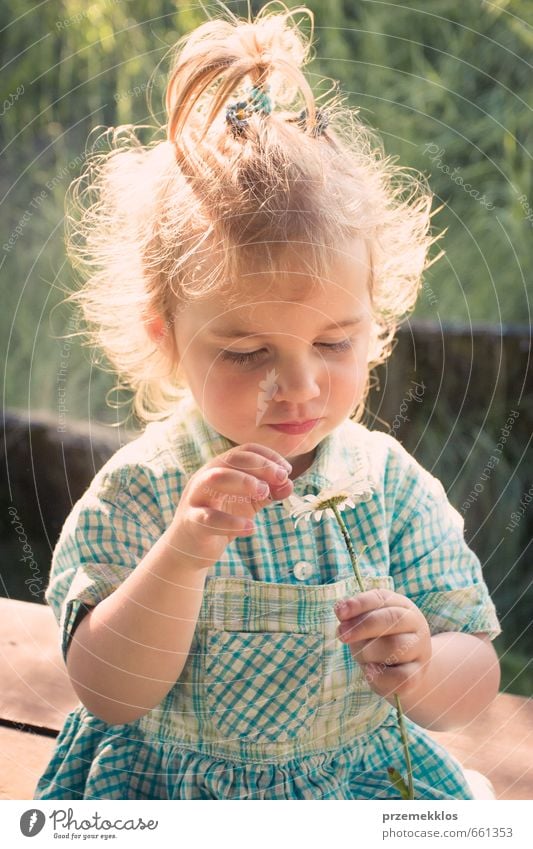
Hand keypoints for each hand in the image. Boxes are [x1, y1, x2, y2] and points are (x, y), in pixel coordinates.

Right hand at [170, 442, 293, 566]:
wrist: (189, 548)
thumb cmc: (220, 517)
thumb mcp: (248, 502)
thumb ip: (268, 492)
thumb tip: (289, 483)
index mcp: (219, 468)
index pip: (244, 451)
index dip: (268, 456)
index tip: (286, 470)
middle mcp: (205, 477)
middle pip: (231, 459)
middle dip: (260, 465)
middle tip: (281, 477)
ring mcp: (196, 498)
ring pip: (214, 479)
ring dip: (243, 481)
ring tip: (264, 492)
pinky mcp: (192, 522)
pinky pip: (208, 518)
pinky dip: (231, 522)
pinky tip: (250, 528)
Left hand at [334, 588, 431, 698]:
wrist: (403, 670)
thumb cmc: (378, 641)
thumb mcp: (366, 626)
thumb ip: (354, 618)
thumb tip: (341, 610)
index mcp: (401, 605)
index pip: (381, 599)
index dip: (359, 604)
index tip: (339, 612)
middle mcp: (415, 624)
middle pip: (393, 619)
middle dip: (363, 626)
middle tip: (342, 635)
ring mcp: (419, 649)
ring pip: (395, 647)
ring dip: (369, 652)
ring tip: (360, 656)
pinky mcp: (418, 674)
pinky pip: (401, 676)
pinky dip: (381, 675)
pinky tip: (369, 671)